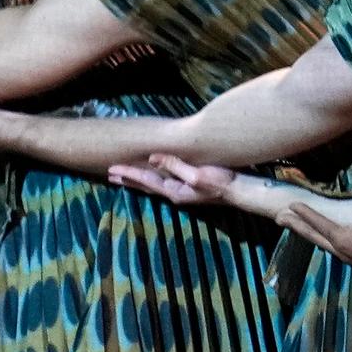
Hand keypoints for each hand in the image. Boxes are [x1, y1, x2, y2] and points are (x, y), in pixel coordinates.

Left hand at [112, 152, 233, 206]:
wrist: (241, 191)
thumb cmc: (222, 182)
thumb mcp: (198, 174)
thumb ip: (174, 166)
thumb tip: (151, 157)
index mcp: (174, 191)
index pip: (146, 181)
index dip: (129, 174)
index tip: (112, 169)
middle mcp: (175, 194)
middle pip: (145, 186)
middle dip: (128, 179)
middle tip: (110, 175)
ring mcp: (182, 191)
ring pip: (153, 185)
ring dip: (137, 180)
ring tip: (123, 177)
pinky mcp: (188, 187)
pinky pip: (163, 182)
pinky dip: (150, 178)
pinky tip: (150, 175)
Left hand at [280, 185, 351, 282]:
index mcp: (341, 239)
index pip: (318, 223)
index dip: (304, 212)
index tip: (290, 205)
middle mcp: (339, 250)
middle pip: (312, 236)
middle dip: (295, 226)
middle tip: (279, 218)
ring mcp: (347, 258)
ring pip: (322, 243)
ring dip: (309, 234)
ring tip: (299, 227)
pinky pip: (334, 247)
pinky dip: (324, 240)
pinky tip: (328, 239)